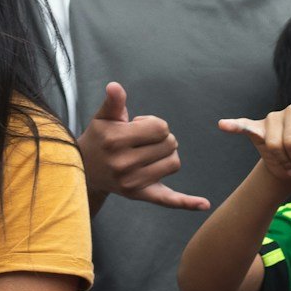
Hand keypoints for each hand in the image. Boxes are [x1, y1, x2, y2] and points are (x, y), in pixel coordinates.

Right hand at [80, 82, 207, 212]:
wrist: (85, 170)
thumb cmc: (99, 139)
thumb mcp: (103, 118)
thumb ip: (114, 102)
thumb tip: (115, 87)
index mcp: (116, 140)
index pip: (160, 127)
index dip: (154, 124)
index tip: (138, 127)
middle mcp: (123, 163)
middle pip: (170, 144)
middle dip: (161, 138)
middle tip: (142, 141)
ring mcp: (132, 182)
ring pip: (174, 163)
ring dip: (167, 155)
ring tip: (149, 153)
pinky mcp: (139, 195)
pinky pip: (168, 199)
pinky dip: (187, 202)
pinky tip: (205, 204)